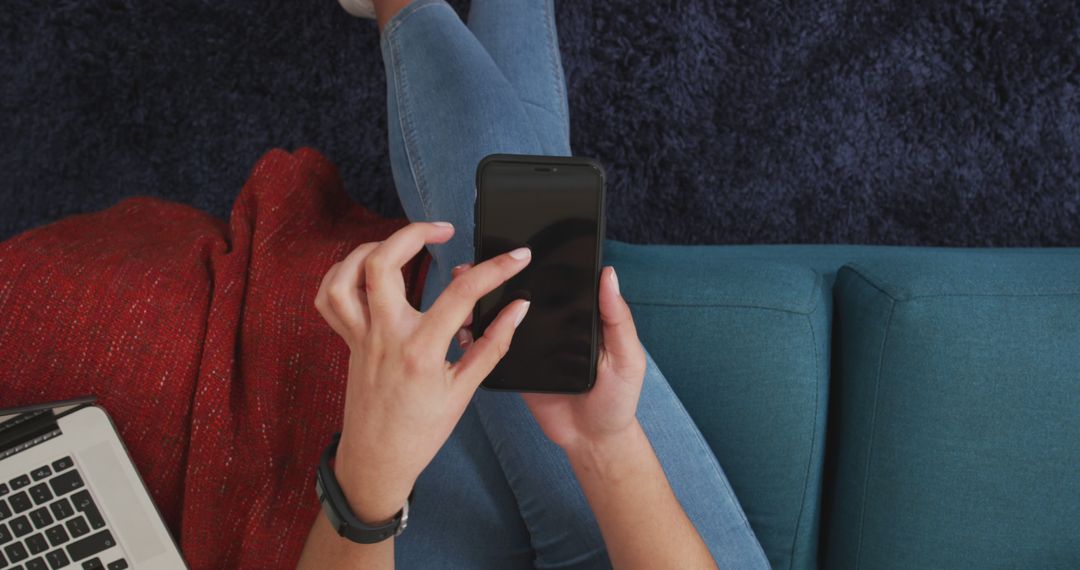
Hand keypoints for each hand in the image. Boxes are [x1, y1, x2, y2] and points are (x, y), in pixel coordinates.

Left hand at [314, 222, 531, 523]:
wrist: (378, 459)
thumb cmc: (421, 430)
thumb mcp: (465, 390)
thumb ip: (492, 344)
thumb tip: (517, 309)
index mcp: (420, 351)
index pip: (461, 295)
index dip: (495, 270)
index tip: (517, 256)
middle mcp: (384, 337)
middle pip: (382, 264)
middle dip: (413, 233)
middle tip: (444, 230)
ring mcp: (360, 336)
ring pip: (347, 275)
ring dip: (373, 247)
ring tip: (403, 244)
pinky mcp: (347, 340)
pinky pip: (330, 297)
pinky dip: (344, 273)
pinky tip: (369, 269)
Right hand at [452, 264, 645, 455]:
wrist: (592, 440)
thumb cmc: (618, 399)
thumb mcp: (627, 357)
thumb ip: (618, 319)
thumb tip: (609, 275)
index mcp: (582, 316)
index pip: (560, 282)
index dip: (543, 262)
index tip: (521, 246)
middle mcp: (554, 325)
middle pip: (527, 295)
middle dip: (502, 278)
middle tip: (482, 262)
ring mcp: (532, 344)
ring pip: (505, 318)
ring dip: (485, 303)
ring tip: (465, 287)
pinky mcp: (516, 366)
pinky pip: (495, 347)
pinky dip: (479, 337)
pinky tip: (465, 326)